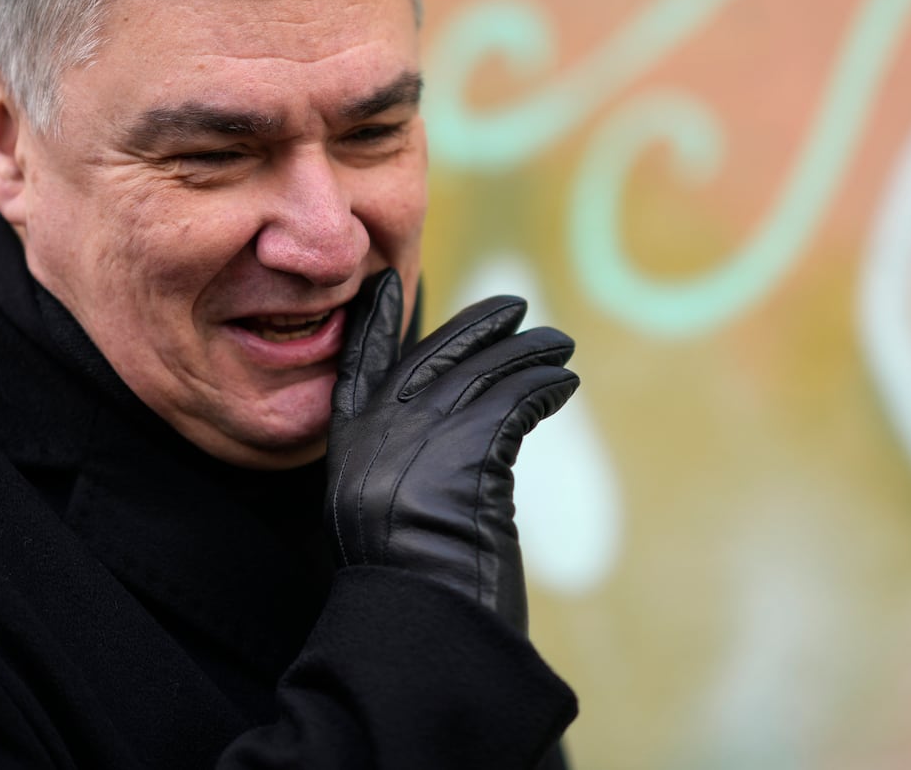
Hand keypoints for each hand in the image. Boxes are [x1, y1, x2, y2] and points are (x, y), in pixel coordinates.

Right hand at [325, 269, 578, 632]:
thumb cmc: (411, 589)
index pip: (357, 368)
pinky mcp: (470, 449)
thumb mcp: (377, 519)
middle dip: (475, 327)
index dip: (374, 324)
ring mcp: (421, 439)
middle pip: (431, 357)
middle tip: (514, 307)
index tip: (388, 283)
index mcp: (347, 451)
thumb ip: (394, 467)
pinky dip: (544, 388)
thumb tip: (442, 429)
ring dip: (529, 355)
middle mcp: (378, 436)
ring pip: (483, 374)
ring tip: (560, 346)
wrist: (420, 627)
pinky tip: (563, 383)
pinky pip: (516, 400)